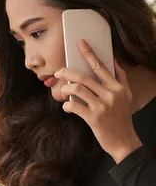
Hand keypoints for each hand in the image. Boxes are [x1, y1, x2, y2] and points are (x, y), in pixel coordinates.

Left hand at [54, 39, 141, 163]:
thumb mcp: (127, 96)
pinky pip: (74, 106)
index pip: (101, 66)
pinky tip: (68, 107)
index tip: (80, 43)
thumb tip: (114, 62)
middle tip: (59, 73)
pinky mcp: (93, 118)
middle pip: (83, 77)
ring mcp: (101, 106)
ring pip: (77, 89)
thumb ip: (121, 79)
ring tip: (63, 92)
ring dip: (65, 89)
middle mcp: (110, 94)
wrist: (124, 141)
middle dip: (67, 72)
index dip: (89, 53)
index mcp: (117, 87)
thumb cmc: (122, 118)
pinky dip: (67, 105)